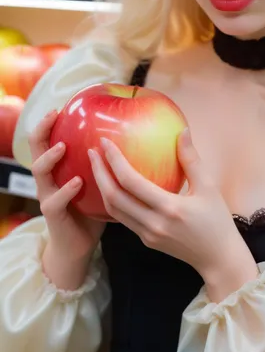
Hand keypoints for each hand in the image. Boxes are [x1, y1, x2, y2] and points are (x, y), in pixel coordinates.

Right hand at [29, 110, 105, 271]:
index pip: (49, 139)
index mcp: (60, 169)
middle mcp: (49, 179)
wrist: (79, 246)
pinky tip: (78, 182)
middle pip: (36, 149)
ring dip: (50, 158)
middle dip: (41, 130)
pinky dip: (66, 190)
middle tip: (53, 115)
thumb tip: (141, 140)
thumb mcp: (102, 182)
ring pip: (40, 173)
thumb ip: (111, 164)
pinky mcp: (53, 215)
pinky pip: (55, 201)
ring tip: (63, 146)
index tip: (62, 105)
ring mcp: (48, 196)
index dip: (50, 122)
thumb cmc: (95, 210)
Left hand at [89, 128, 258, 297]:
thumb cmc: (217, 220)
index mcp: (169, 208)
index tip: (105, 142)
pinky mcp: (146, 240)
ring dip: (102, 187)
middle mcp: (153, 223)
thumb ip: (192, 159)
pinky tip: (112, 186)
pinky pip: (122, 218)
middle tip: (92, 152)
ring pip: (113, 210)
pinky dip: (112, 200)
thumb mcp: (209, 187)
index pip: (131, 181)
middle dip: (99, 172)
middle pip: (114, 196)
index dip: (114, 160)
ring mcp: (147, 234)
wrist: (218, 259)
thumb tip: (182, 131)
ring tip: (97, 166)